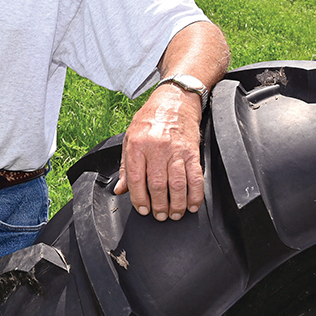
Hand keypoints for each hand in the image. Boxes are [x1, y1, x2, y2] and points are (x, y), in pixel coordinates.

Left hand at [114, 82, 203, 220]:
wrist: (175, 99)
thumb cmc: (151, 118)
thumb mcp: (130, 137)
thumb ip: (124, 166)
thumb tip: (120, 189)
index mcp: (137, 145)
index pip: (135, 179)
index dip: (139, 199)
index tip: (143, 209)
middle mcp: (156, 148)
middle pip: (157, 185)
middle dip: (158, 206)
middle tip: (160, 215)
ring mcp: (176, 151)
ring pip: (176, 185)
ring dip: (176, 205)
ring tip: (174, 214)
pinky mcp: (192, 152)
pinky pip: (195, 178)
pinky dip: (195, 195)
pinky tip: (192, 204)